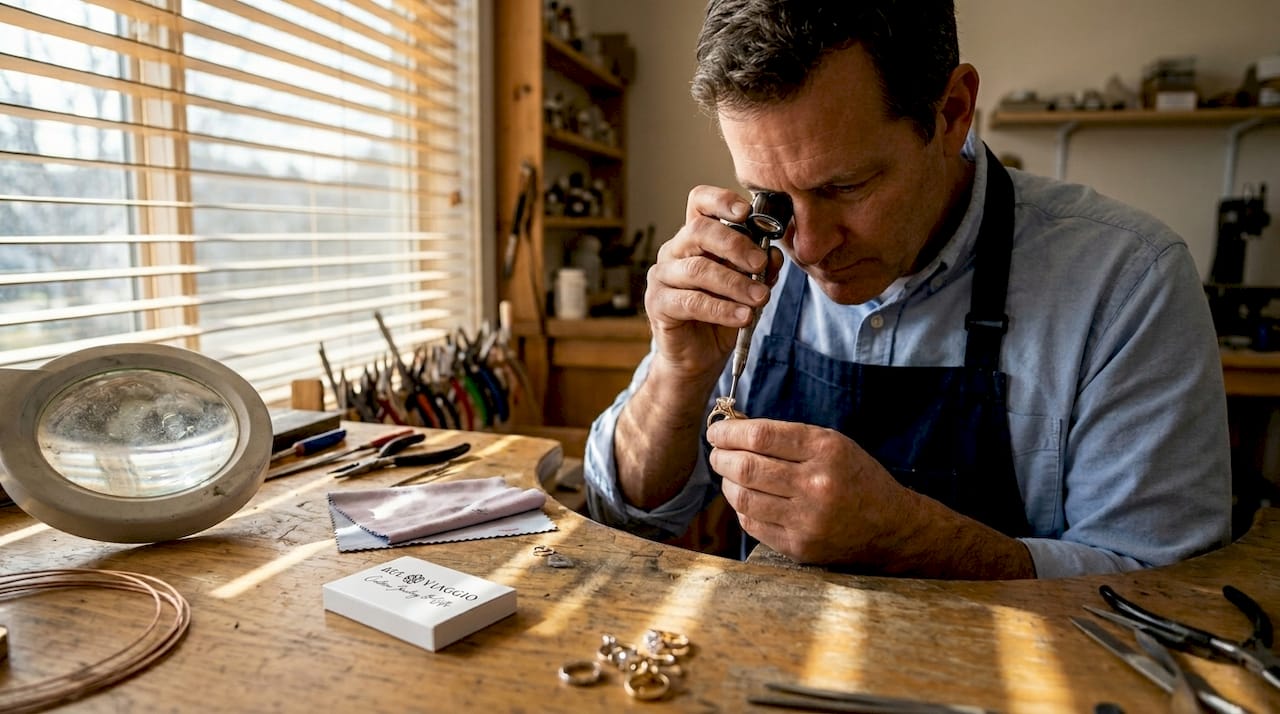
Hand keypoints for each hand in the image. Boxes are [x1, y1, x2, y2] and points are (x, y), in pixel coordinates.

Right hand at [643, 185, 784, 382]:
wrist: (698, 358)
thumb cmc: (721, 316)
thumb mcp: (748, 288)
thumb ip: (760, 269)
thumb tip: (773, 253)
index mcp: (695, 238)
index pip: (699, 203)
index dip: (721, 200)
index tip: (747, 212)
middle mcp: (674, 250)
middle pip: (699, 231)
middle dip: (735, 245)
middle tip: (760, 264)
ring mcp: (662, 276)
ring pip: (698, 269)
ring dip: (735, 283)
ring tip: (760, 298)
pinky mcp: (658, 303)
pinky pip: (692, 301)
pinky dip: (722, 309)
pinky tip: (743, 316)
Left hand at [707, 417, 1036, 577]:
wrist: (891, 527)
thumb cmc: (856, 478)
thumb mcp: (832, 444)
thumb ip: (787, 437)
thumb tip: (735, 429)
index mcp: (826, 450)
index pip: (761, 436)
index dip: (730, 432)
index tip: (717, 431)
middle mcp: (816, 484)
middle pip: (747, 467)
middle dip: (722, 457)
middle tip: (717, 453)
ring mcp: (807, 519)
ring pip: (744, 498)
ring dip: (727, 483)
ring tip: (728, 475)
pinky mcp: (799, 546)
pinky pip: (752, 524)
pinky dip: (742, 508)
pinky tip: (745, 498)